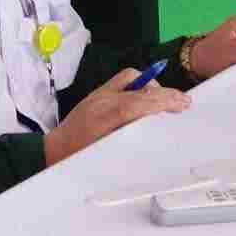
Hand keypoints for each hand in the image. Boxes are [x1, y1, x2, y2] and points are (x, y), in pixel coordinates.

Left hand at [42, 68, 187, 166]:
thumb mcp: (107, 154)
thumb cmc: (79, 159)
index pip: (138, 101)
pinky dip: (137, 85)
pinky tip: (145, 99)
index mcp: (103, 116)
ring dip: (148, 86)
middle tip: (182, 102)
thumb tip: (155, 124)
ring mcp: (97, 93)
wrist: (53, 152)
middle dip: (162, 92)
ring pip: (129, 77)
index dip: (163, 100)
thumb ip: (130, 137)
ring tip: (162, 101)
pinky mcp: (96, 93)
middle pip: (137, 83)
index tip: (183, 104)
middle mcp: (100, 99)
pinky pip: (121, 81)